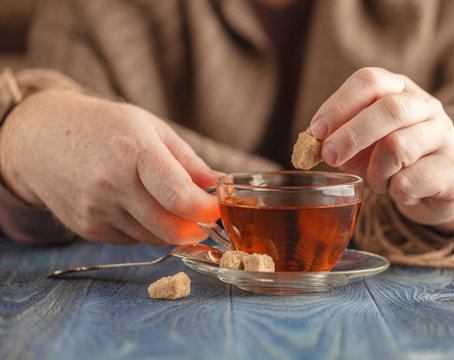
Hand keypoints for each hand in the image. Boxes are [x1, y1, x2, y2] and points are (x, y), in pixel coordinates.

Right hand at [0, 90, 220, 245]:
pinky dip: (145, 230)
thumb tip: (221, 185)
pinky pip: (132, 240)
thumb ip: (189, 161)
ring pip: (154, 238)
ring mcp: (96, 210)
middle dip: (196, 227)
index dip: (207, 210)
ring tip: (165, 202)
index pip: (179, 196)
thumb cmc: (103, 127)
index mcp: (135, 152)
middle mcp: (113, 184)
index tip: (219, 209)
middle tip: (203, 216)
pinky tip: (135, 205)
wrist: (39, 137)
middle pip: (171, 228)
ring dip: (171, 228)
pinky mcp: (87, 228)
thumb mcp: (150, 128)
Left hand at [309, 67, 453, 232]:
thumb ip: (336, 138)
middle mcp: (426, 106)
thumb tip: (308, 141)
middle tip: (330, 157)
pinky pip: (410, 180)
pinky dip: (394, 191)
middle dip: (351, 135)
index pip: (369, 80)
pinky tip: (398, 191)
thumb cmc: (391, 159)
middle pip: (389, 109)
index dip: (339, 104)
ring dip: (375, 171)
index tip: (316, 131)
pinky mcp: (453, 170)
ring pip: (398, 147)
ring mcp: (444, 136)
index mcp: (399, 90)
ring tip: (376, 181)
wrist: (437, 188)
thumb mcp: (361, 144)